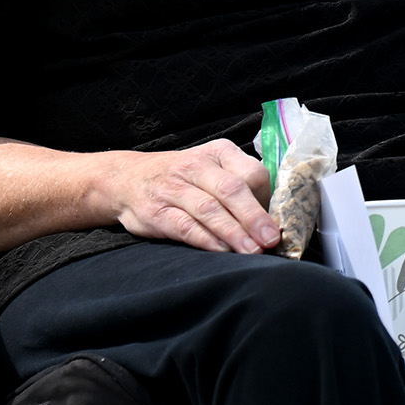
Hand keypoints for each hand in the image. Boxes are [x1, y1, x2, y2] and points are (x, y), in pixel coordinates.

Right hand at [97, 139, 272, 252]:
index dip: (267, 199)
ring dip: (233, 233)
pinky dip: (206, 240)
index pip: (252, 173)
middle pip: (231, 190)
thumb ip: (241, 186)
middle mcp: (196, 166)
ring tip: (252, 250)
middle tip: (270, 239)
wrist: (126, 178)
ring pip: (209, 210)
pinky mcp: (156, 212)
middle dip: (254, 217)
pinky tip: (223, 252)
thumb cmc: (183, 178)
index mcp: (219, 153)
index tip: (278, 222)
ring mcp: (174, 189)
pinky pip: (186, 226)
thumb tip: (274, 220)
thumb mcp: (212, 168)